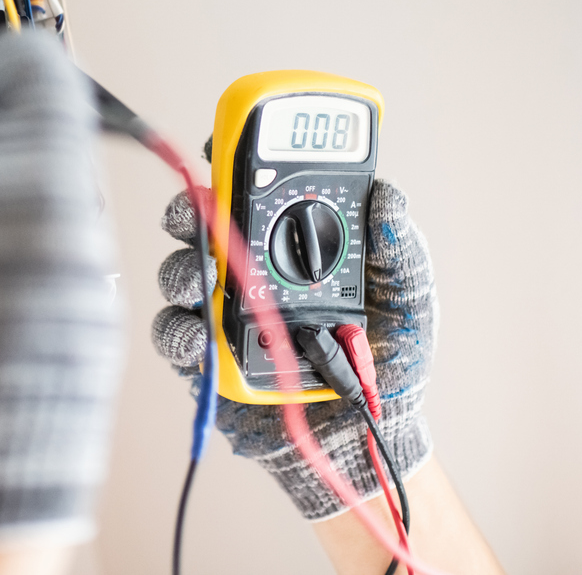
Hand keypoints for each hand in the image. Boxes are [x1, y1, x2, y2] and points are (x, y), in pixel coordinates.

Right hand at [151, 178, 437, 518]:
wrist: (370, 433)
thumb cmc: (391, 359)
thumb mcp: (406, 293)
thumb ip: (397, 244)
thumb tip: (387, 195)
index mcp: (293, 241)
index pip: (251, 191)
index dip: (231, 164)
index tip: (224, 149)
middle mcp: (251, 270)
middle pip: (201, 225)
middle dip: (191, 213)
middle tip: (200, 216)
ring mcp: (225, 311)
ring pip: (180, 274)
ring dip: (184, 270)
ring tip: (204, 280)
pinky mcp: (208, 356)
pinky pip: (175, 334)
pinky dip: (180, 329)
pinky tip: (201, 332)